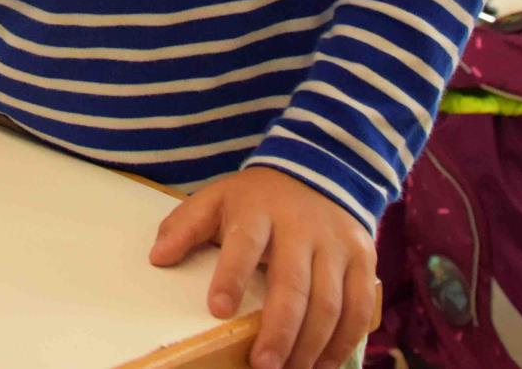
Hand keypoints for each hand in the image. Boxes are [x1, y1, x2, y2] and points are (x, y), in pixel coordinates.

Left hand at [149, 167, 374, 368]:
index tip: (218, 310)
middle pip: (293, 283)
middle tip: (262, 365)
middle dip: (279, 329)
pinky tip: (324, 365)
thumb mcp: (217, 198)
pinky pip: (360, 306)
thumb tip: (158, 257)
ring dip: (311, 344)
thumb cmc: (258, 199)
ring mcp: (337, 244)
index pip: (245, 242)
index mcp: (259, 210)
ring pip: (330, 301)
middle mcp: (302, 227)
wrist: (320, 171)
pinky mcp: (364, 259)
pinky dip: (345, 340)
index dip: (232, 276)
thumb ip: (185, 225)